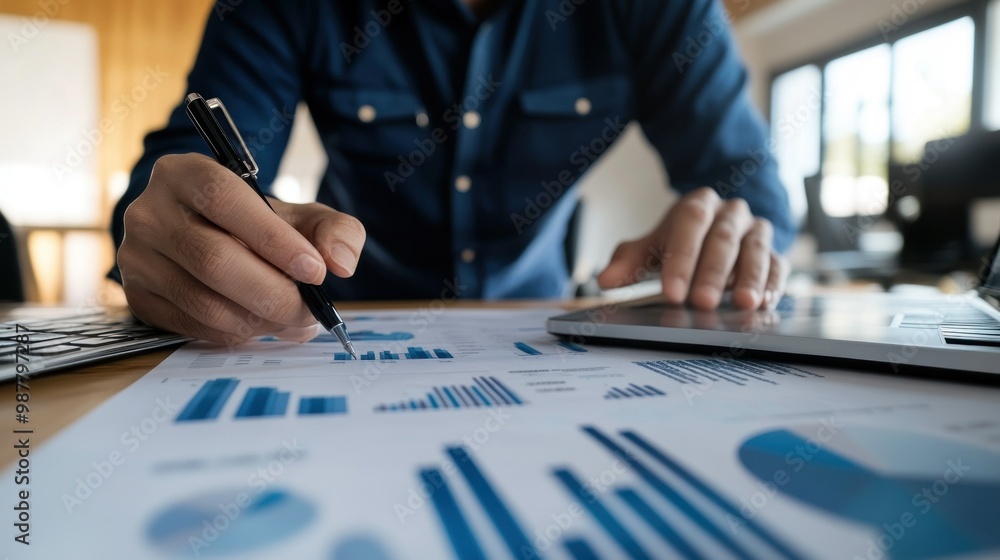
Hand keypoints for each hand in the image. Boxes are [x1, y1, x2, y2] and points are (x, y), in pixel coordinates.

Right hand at [117, 153, 365, 344]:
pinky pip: (191, 326)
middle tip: (310, 312)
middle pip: (214, 260)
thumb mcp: (301, 216)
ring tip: (292, 320)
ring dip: (258, 320)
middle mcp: (150, 212)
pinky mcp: (137, 296)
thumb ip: (334, 230)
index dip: (274, 240)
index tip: (315, 271)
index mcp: (187, 173)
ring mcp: (136, 256)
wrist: (209, 239)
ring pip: (203, 301)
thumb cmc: (258, 226)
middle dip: (274, 294)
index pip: (225, 199)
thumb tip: (341, 263)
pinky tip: (261, 324)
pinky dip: (235, 333)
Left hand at [597, 187, 787, 309]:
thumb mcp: (650, 248)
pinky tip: (766, 303)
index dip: (681, 259)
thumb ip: (628, 262)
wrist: (715, 233)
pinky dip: (774, 285)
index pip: (689, 224)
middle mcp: (731, 213)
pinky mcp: (775, 253)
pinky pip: (778, 266)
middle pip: (723, 238)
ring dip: (750, 278)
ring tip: (743, 304)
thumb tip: (605, 280)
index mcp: (698, 205)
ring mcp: (756, 231)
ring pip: (756, 250)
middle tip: (702, 302)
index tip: (671, 292)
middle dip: (712, 273)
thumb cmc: (679, 243)